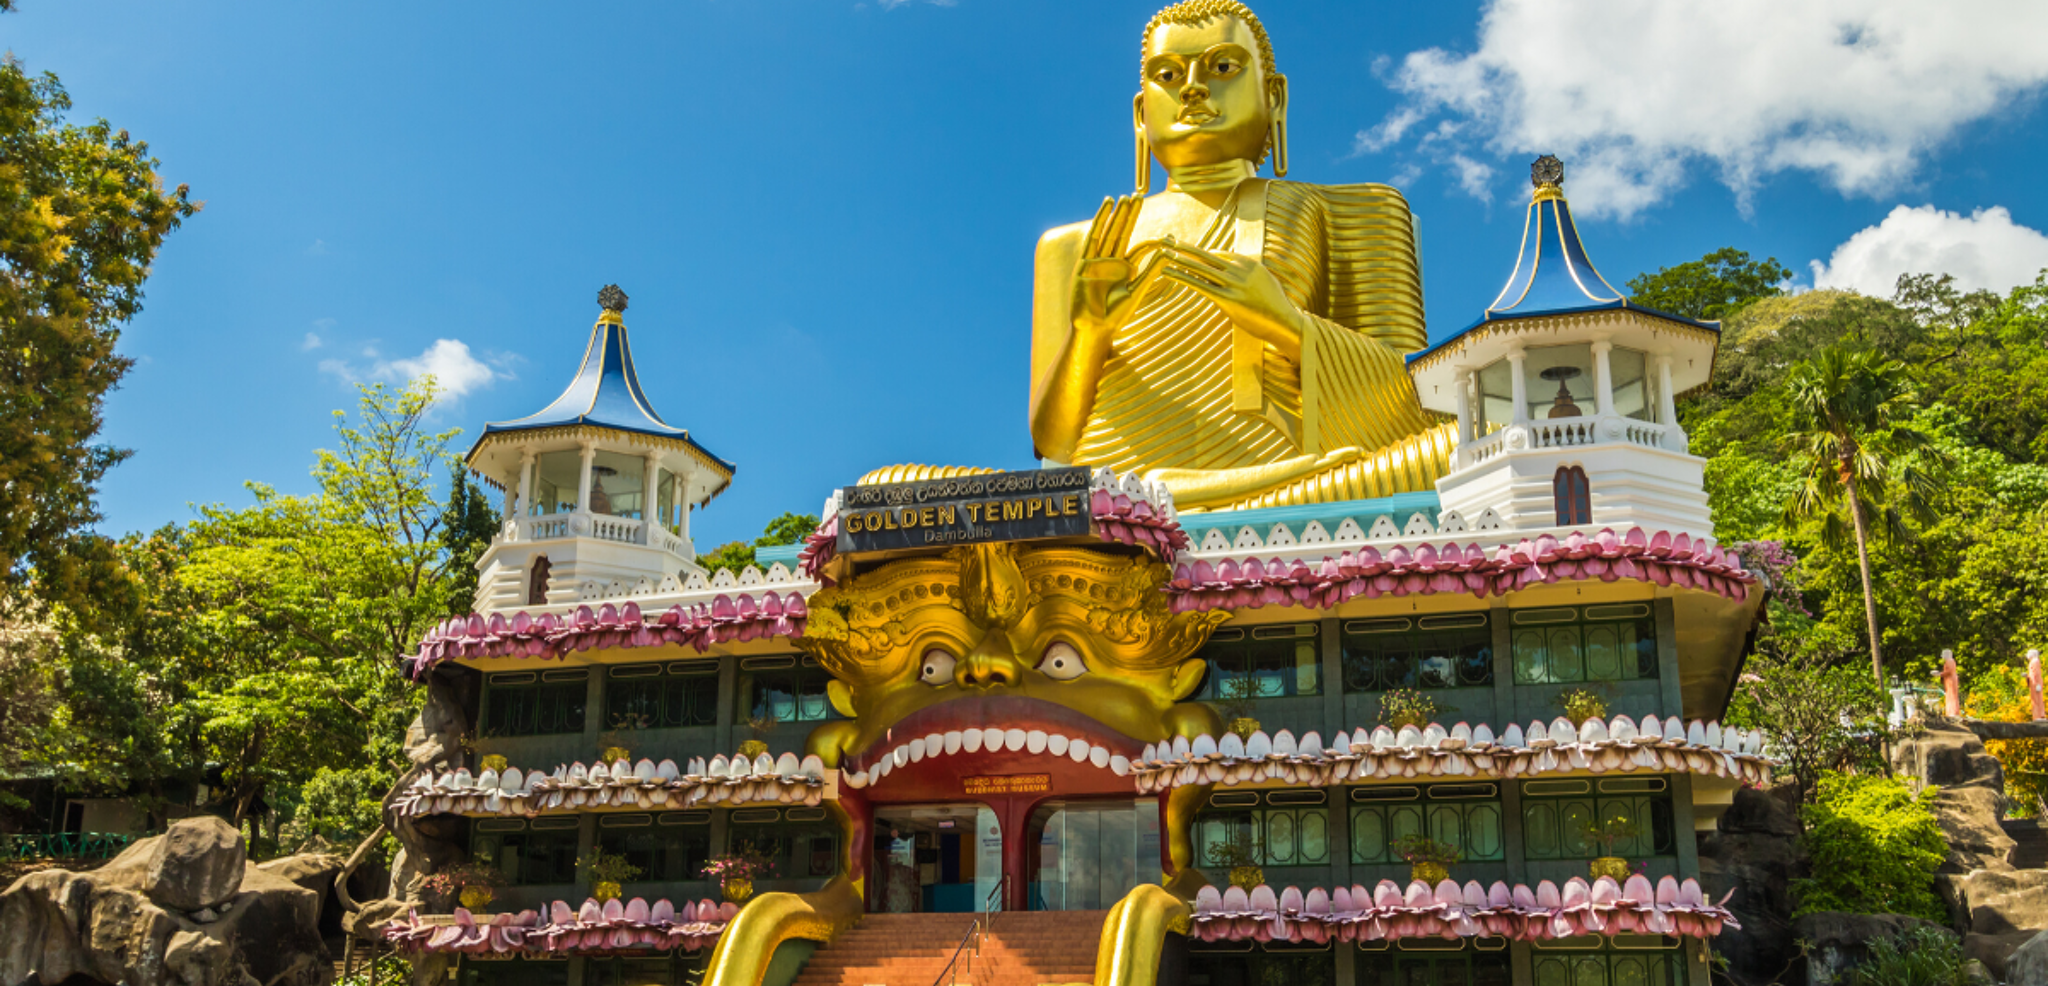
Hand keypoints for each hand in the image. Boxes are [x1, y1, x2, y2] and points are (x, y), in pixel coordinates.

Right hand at [1071, 194, 1167, 345]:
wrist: (1094, 327)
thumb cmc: (1116, 315)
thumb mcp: (1137, 291)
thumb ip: (1151, 270)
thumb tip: (1168, 251)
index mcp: (1126, 270)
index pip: (1141, 248)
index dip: (1154, 241)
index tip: (1168, 236)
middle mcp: (1112, 262)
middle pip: (1123, 233)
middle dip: (1130, 215)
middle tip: (1138, 195)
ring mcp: (1098, 260)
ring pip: (1110, 232)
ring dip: (1117, 214)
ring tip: (1124, 197)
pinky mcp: (1085, 262)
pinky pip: (1094, 236)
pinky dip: (1101, 220)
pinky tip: (1107, 206)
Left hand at [1159, 240, 1306, 355]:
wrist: (1285, 322)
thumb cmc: (1274, 306)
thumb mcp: (1263, 283)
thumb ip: (1249, 274)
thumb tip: (1237, 271)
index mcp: (1249, 263)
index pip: (1218, 256)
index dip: (1198, 253)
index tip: (1183, 248)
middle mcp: (1240, 270)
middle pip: (1206, 256)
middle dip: (1184, 248)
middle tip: (1167, 240)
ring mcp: (1234, 284)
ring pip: (1201, 268)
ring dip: (1180, 260)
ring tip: (1163, 253)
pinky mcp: (1228, 300)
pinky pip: (1200, 285)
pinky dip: (1182, 277)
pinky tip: (1168, 272)